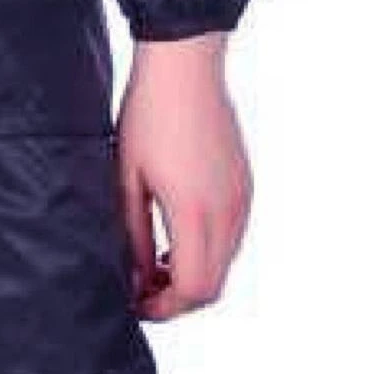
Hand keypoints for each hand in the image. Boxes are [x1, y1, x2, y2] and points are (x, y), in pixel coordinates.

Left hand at [114, 35, 250, 319]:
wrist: (184, 64)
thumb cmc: (147, 117)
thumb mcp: (127, 181)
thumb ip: (133, 237)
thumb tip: (137, 280)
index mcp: (196, 212)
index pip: (194, 290)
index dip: (164, 309)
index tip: (136, 303)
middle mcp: (229, 211)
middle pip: (214, 286)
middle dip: (178, 299)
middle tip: (142, 290)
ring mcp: (242, 198)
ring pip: (226, 263)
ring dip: (194, 274)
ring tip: (155, 263)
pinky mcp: (246, 185)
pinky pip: (232, 237)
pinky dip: (207, 251)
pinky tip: (177, 235)